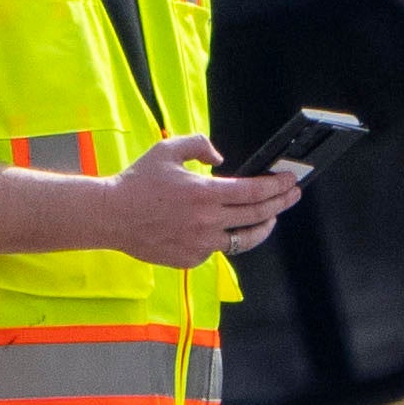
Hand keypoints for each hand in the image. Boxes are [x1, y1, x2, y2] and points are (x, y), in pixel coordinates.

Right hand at [24, 149, 301, 265]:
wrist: (110, 216)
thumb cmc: (138, 181)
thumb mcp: (167, 150)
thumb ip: (200, 145)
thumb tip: (220, 159)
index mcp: (204, 193)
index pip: (253, 192)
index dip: (276, 187)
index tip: (291, 182)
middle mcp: (207, 222)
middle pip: (256, 215)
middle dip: (280, 204)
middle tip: (293, 195)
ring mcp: (200, 244)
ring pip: (242, 239)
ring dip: (261, 227)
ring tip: (271, 218)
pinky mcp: (191, 259)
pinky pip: (217, 249)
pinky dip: (225, 238)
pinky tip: (228, 229)